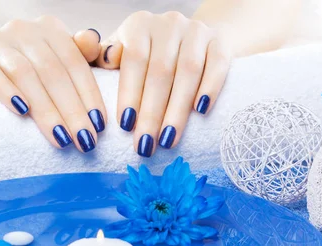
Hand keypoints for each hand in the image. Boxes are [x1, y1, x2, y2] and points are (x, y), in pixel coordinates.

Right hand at [0, 16, 105, 152]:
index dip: (89, 95)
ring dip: (46, 110)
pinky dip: (6, 92)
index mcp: (51, 29)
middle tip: (84, 140)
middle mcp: (24, 30)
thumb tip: (97, 43)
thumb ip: (82, 54)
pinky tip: (21, 112)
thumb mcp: (59, 60)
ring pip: (25, 75)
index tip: (100, 126)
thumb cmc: (31, 70)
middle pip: (53, 72)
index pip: (76, 63)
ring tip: (61, 138)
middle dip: (72, 110)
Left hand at [78, 11, 231, 156]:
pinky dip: (210, 88)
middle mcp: (169, 23)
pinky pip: (217, 65)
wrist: (195, 40)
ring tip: (168, 139)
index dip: (130, 93)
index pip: (134, 60)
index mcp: (140, 25)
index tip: (126, 126)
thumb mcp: (124, 54)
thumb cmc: (151, 56)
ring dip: (177, 109)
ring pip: (188, 71)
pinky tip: (201, 112)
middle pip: (160, 71)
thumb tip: (101, 58)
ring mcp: (197, 31)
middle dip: (152, 112)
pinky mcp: (220, 42)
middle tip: (145, 145)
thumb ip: (105, 57)